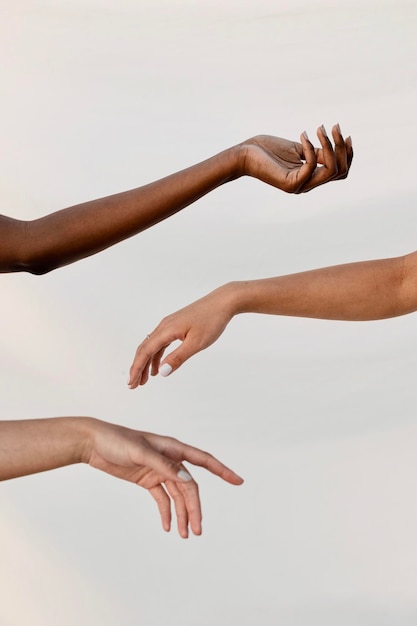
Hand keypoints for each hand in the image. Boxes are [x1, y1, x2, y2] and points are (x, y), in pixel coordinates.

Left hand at [86, 418, 242, 537]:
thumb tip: (188, 479)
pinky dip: (166, 512)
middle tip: (197, 530)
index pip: (204, 460)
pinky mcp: (146, 479)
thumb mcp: (140, 452)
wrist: (93, 443)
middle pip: (190, 486)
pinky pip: (162, 498)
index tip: (238, 481)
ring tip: (184, 534)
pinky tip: (166, 526)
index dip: (222, 470)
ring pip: (177, 495)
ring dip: (182, 514)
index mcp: (172, 448)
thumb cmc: (117, 440)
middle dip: (195, 508)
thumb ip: (164, 466)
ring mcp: (158, 470)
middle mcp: (169, 459)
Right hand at [128, 285, 232, 388]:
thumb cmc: (211, 321)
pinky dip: (156, 355)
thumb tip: (161, 372)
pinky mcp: (176, 326)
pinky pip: (161, 342)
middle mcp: (164, 326)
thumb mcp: (196, 343)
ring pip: (152, 346)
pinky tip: (159, 365)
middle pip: (144, 349)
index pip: (145, 352)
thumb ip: (178, 358)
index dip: (136, 368)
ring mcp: (169, 325)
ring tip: (145, 379)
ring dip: (146, 363)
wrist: (222, 302)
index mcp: (166, 330)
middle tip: (134, 385)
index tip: (131, 383)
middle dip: (137, 367)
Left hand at [241, 124, 352, 192]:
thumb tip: (335, 148)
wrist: (245, 154)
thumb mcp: (299, 148)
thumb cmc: (269, 150)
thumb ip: (317, 151)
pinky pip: (310, 167)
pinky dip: (310, 149)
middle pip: (339, 172)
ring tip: (320, 129)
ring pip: (330, 171)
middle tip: (333, 126)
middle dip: (341, 148)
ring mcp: (299, 187)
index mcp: (311, 178)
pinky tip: (302, 136)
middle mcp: (308, 185)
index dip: (347, 154)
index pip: (340, 172)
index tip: (344, 134)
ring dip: (330, 147)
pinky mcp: (290, 184)